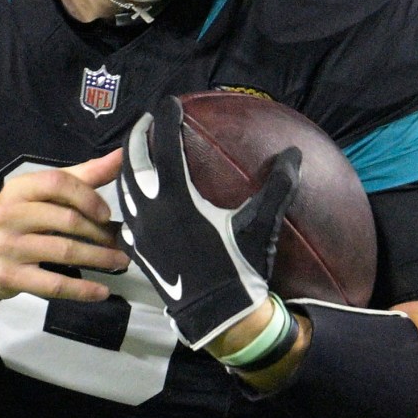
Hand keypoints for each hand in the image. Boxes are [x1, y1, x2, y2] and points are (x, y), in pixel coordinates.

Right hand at [0, 150, 127, 304]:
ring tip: (120, 261)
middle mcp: (9, 215)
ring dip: (99, 258)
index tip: (107, 213)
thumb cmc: (15, 221)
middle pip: (65, 220)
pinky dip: (81, 290)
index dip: (88, 196)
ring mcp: (8, 247)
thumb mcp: (39, 194)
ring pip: (64, 251)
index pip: (57, 183)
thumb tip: (120, 157)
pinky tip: (101, 291)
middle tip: (121, 241)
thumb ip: (80, 177)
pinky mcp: (10, 277)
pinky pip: (53, 284)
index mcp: (18, 189)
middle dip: (99, 232)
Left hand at [117, 98, 298, 348]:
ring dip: (128, 165)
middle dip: (138, 137)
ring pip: (124, 188)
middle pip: (133, 163)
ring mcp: (140, 231)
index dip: (167, 121)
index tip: (169, 103)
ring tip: (137, 151)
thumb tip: (293, 155)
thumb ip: (277, 188)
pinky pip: (126, 214)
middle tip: (147, 121)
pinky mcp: (138, 249)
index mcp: (177, 200)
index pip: (166, 148)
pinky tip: (136, 195)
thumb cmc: (239, 269)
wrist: (216, 315)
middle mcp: (151, 211)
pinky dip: (128, 196)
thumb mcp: (260, 226)